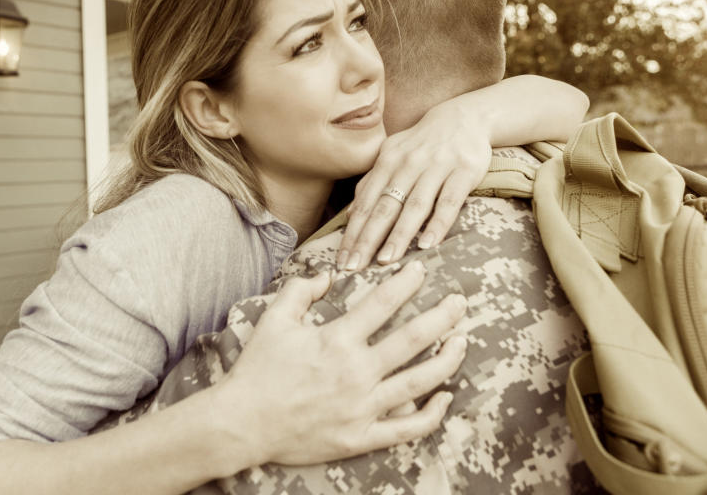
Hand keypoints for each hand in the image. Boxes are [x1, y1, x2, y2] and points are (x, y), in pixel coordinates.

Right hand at [217, 262, 466, 465]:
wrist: (243, 423)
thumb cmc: (257, 369)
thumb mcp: (274, 319)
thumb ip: (301, 290)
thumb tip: (328, 275)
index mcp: (336, 340)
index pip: (382, 303)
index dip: (406, 283)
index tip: (422, 270)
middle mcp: (356, 372)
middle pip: (413, 339)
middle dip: (443, 316)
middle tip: (461, 301)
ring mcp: (362, 407)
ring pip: (419, 381)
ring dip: (447, 359)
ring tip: (463, 340)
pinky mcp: (361, 436)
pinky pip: (407, 428)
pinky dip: (431, 414)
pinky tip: (445, 397)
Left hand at [339, 102, 491, 269]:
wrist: (464, 117)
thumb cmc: (422, 145)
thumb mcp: (392, 156)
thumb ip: (372, 183)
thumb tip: (351, 215)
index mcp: (387, 161)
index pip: (366, 203)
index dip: (353, 233)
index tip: (342, 260)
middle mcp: (408, 164)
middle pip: (384, 207)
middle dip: (367, 239)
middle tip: (355, 267)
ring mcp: (436, 167)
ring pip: (414, 206)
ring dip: (398, 235)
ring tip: (386, 261)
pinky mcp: (464, 172)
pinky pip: (448, 202)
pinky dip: (438, 224)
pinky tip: (427, 244)